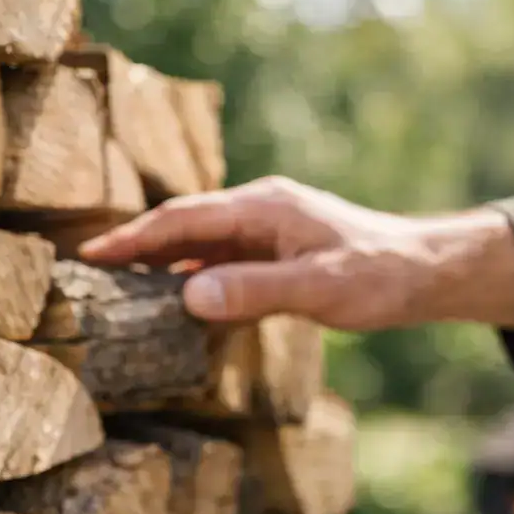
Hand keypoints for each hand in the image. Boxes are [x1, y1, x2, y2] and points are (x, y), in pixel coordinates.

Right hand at [77, 176, 513, 329]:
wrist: (427, 271)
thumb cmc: (381, 276)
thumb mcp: (319, 288)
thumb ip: (254, 291)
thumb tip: (188, 297)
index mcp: (263, 208)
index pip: (182, 219)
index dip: (133, 238)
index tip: (90, 254)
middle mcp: (259, 213)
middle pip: (182, 228)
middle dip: (134, 249)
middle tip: (86, 274)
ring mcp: (268, 233)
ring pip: (200, 247)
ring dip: (160, 267)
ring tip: (116, 292)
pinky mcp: (278, 255)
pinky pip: (223, 265)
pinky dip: (193, 282)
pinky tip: (175, 305)